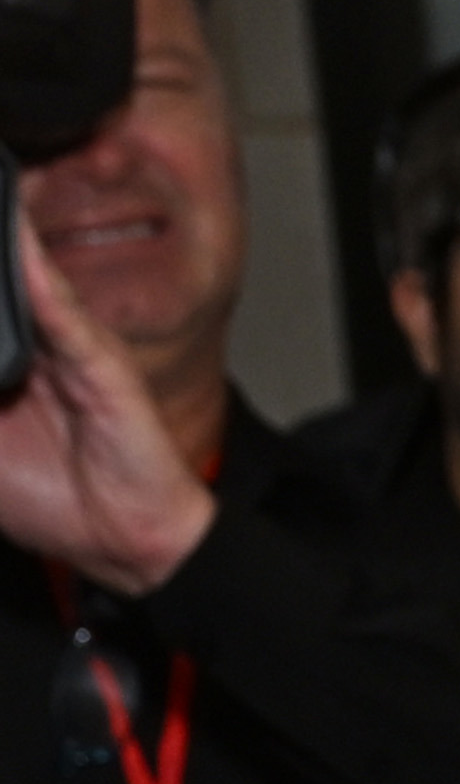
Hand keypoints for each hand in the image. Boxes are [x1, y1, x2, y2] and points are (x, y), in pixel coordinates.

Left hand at [0, 215, 217, 592]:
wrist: (122, 539)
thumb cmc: (50, 499)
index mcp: (5, 361)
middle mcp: (35, 344)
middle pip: (0, 283)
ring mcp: (71, 348)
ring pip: (24, 280)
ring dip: (5, 245)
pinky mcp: (102, 364)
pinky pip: (65, 314)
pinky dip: (41, 277)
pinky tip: (20, 245)